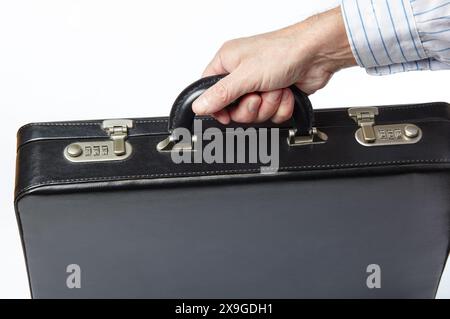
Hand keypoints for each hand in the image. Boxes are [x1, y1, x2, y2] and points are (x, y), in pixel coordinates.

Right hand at [192, 7, 356, 123]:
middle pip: (234, 109)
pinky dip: (281, 107)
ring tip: (276, 88)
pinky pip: (272, 115)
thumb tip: (199, 106)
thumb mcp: (245, 75)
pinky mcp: (275, 95)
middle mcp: (242, 75)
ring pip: (255, 114)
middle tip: (258, 96)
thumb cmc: (282, 52)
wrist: (316, 55)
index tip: (226, 115)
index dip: (217, 108)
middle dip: (251, 107)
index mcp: (227, 63)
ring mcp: (259, 86)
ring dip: (269, 105)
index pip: (210, 92)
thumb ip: (221, 94)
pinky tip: (286, 92)